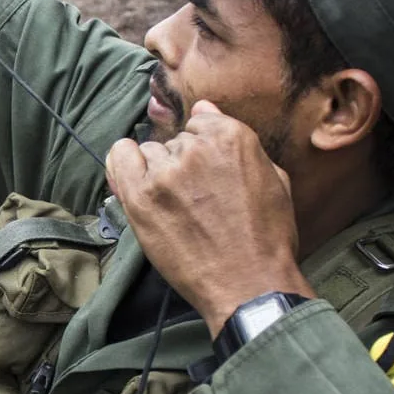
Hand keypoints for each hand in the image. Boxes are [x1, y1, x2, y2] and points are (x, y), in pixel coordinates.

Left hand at [105, 100, 311, 333]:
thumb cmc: (266, 237)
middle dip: (182, 163)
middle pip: (174, 142)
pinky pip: (119, 159)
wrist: (248, 283)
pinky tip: (134, 178)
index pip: (200, 123)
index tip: (206, 172)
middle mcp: (195, 148)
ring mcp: (164, 172)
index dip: (203, 149)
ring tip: (174, 204)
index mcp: (232, 137)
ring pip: (149, 154)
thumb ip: (239, 141)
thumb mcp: (273, 179)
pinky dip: (123, 163)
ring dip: (157, 172)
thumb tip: (204, 110)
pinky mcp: (140, 197)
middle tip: (194, 198)